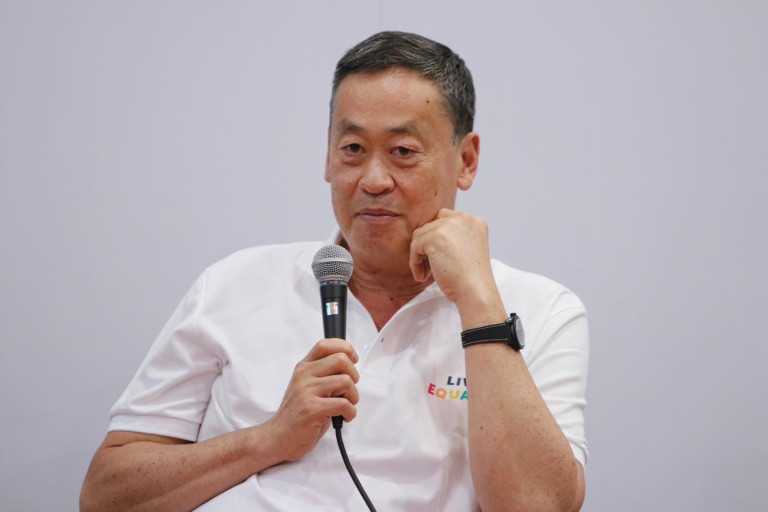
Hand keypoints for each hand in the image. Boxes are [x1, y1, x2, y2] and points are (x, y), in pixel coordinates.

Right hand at [262, 338, 358, 461]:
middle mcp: (304, 376)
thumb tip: (349, 366)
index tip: (353, 359)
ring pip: (346, 381)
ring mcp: (306, 391)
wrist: (278, 437)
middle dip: (354, 375)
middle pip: (340, 359)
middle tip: (349, 390)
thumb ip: (323, 375)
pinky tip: (343, 417)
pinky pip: (344, 404)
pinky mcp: (312, 409)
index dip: (344, 348)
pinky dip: (351, 412)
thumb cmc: (298, 414)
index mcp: (303, 368)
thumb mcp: (307, 387)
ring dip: (353, 396)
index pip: (325, 345)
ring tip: (346, 405)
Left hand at [409, 209, 505, 327]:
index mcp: (474, 221)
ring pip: (420, 235)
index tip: (438, 257)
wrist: (476, 292)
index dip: (437, 238)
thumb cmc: (471, 278)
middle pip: (431, 225)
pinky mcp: (435, 238)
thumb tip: (425, 236)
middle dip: (427, 246)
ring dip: (419, 255)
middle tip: (429, 268)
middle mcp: (464, 219)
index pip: (445, 219)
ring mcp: (449, 226)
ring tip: (425, 274)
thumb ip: (452, 238)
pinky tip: (422, 277)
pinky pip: (415, 246)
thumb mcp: (466, 250)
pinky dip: (415, 263)